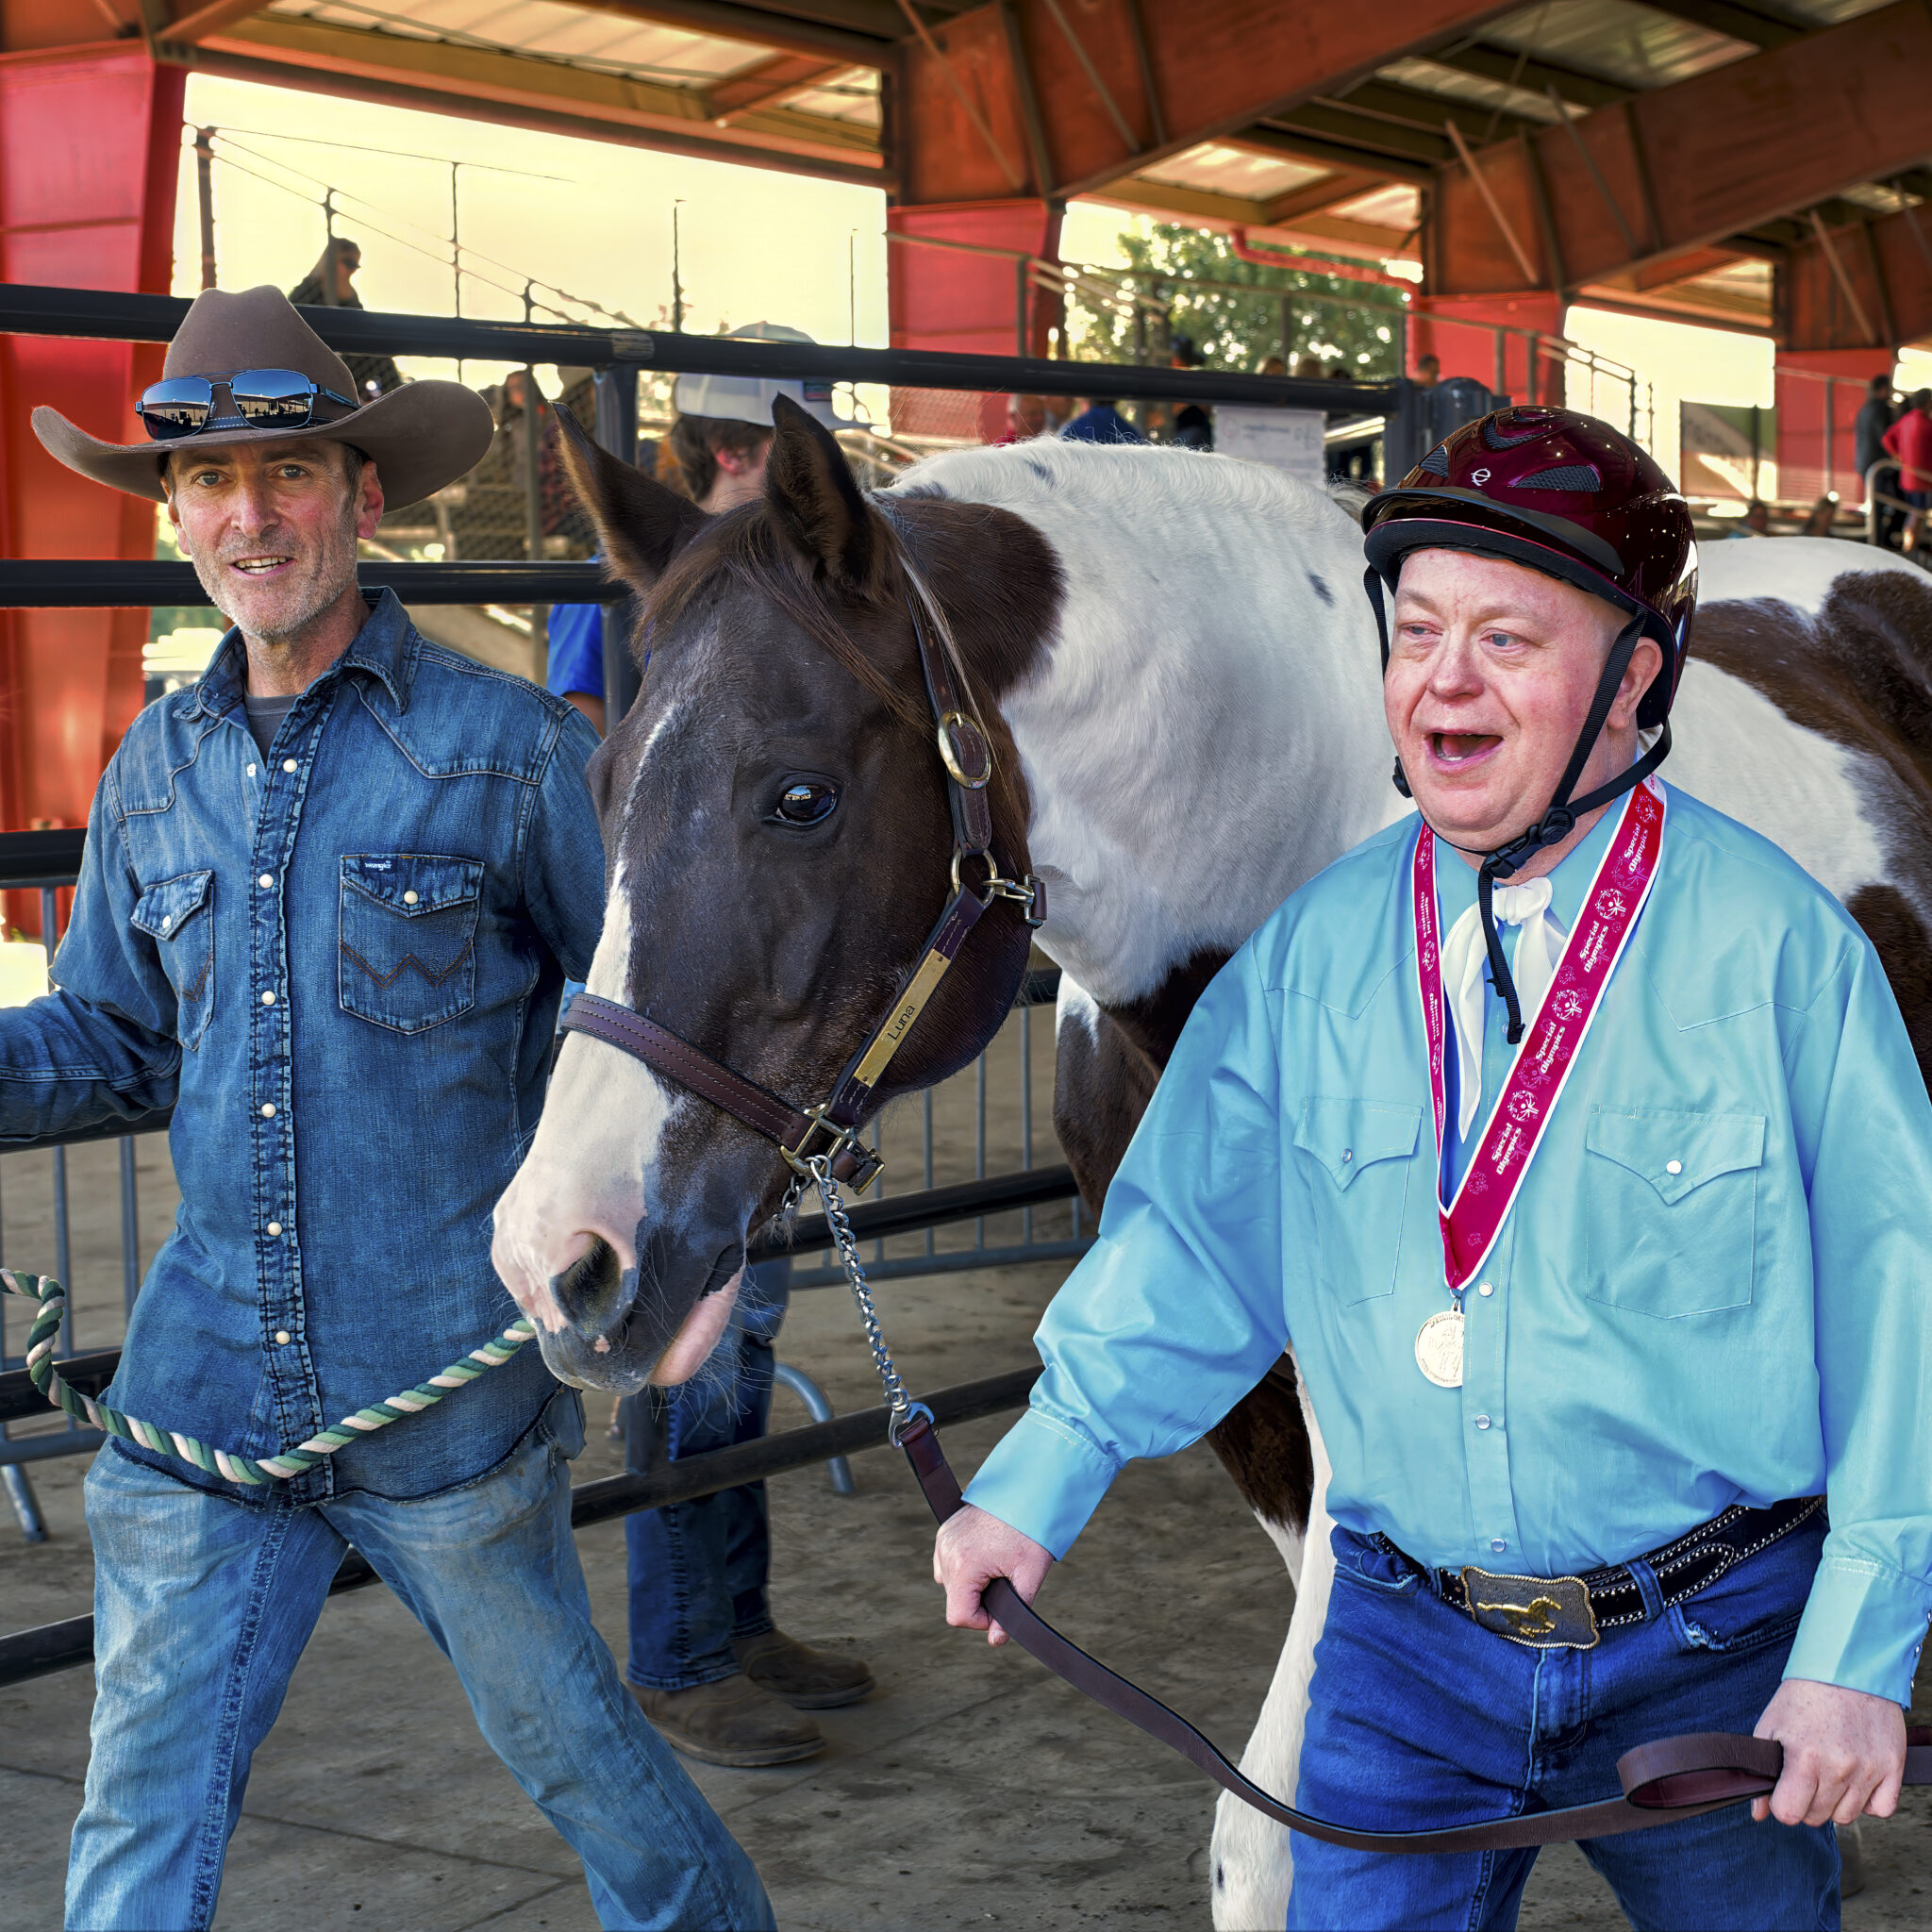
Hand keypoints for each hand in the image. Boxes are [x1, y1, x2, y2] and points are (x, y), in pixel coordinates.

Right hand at [934, 1504, 1053, 1646]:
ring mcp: (943, 1539)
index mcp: (962, 1565)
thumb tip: (996, 1641)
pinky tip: (986, 1556)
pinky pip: (948, 1562)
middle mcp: (946, 1551)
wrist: (1029, 1488)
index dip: (983, 1620)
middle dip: (979, 1598)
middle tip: (1005, 1578)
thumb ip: (1013, 1612)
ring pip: (950, 1582)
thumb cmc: (1031, 1530)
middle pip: (955, 1600)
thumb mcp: (1029, 1574)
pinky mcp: (946, 1531)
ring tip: (997, 1564)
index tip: (1003, 1604)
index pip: (959, 1616)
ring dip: (971, 1583)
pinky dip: (965, 1567)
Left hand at [1751, 1677, 1906, 1826]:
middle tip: (1806, 1776)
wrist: (1847, 1669)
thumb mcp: (1771, 1725)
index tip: (1784, 1792)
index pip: (1789, 1813)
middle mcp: (1839, 1767)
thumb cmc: (1805, 1695)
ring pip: (1847, 1817)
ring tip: (1829, 1774)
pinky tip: (1856, 1780)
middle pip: (1817, 1817)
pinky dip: (1868, 1802)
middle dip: (1806, 1802)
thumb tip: (1758, 1812)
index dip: (1782, 1805)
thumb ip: (1761, 1769)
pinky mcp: (1892, 1767)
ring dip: (1834, 1803)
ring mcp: (1868, 1769)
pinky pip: (1881, 1810)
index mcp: (1805, 1756)